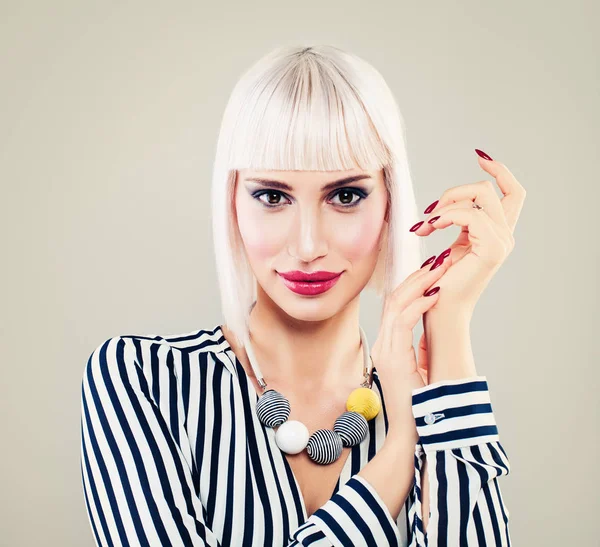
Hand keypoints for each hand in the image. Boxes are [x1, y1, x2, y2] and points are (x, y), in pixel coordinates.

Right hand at [370, 252, 451, 434]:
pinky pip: (403, 322)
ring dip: (419, 285)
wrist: (409, 433)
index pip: (394, 306)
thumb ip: (417, 350)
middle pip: (393, 299)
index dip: (411, 285)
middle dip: (415, 277)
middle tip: (436, 261)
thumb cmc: (418, 405)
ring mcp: (385, 350)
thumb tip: (428, 334)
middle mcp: (382, 344)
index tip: (430, 272)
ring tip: (438, 270)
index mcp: (387, 346)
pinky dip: (419, 305)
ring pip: (396, 305)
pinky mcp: (392, 358)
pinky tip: (434, 295)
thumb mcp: (416, 370)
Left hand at [412, 150, 525, 316]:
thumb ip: (455, 224)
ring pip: (481, 196)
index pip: (512, 193)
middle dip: (456, 190)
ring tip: (427, 223)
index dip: (500, 172)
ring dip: (448, 202)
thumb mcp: (451, 246)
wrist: (439, 310)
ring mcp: (501, 242)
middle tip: (431, 211)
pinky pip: (470, 214)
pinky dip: (446, 215)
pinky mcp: (491, 249)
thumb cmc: (439, 282)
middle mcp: (503, 236)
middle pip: (492, 190)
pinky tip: (429, 227)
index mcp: (496, 233)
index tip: (480, 157)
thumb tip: (440, 207)